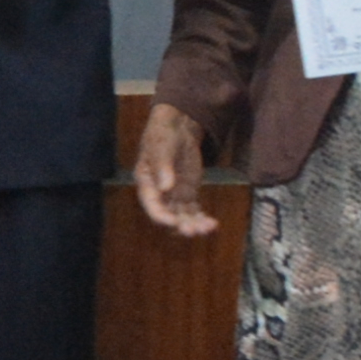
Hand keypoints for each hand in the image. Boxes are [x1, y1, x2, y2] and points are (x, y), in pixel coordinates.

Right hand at [131, 96, 218, 240]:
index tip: (175, 222)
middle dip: (181, 226)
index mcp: (147, 185)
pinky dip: (202, 219)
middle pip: (169, 217)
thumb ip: (162, 167)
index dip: (162, 217)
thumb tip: (165, 187)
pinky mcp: (187, 195)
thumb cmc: (163, 135)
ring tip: (209, 228)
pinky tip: (213, 224)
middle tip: (194, 231)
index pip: (152, 206)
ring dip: (194, 225)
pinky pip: (193, 212)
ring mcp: (173, 196)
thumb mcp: (161, 147)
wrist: (177, 129)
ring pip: (182, 217)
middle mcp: (159, 195)